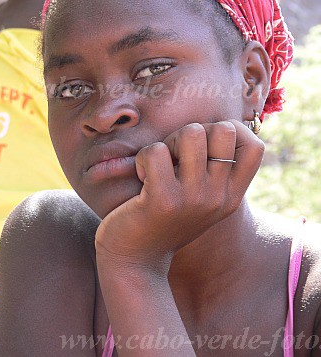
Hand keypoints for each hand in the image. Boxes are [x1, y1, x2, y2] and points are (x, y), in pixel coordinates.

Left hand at [95, 120, 263, 271]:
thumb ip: (213, 172)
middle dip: (194, 130)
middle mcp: (218, 197)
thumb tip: (214, 127)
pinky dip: (142, 157)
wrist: (134, 262)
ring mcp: (193, 199)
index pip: (255, 146)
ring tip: (158, 164)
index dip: (231, 130)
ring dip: (168, 141)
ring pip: (191, 133)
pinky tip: (141, 177)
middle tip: (175, 154)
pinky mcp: (164, 200)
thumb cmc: (163, 220)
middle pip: (223, 130)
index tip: (204, 143)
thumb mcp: (200, 200)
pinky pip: (156, 151)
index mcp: (231, 196)